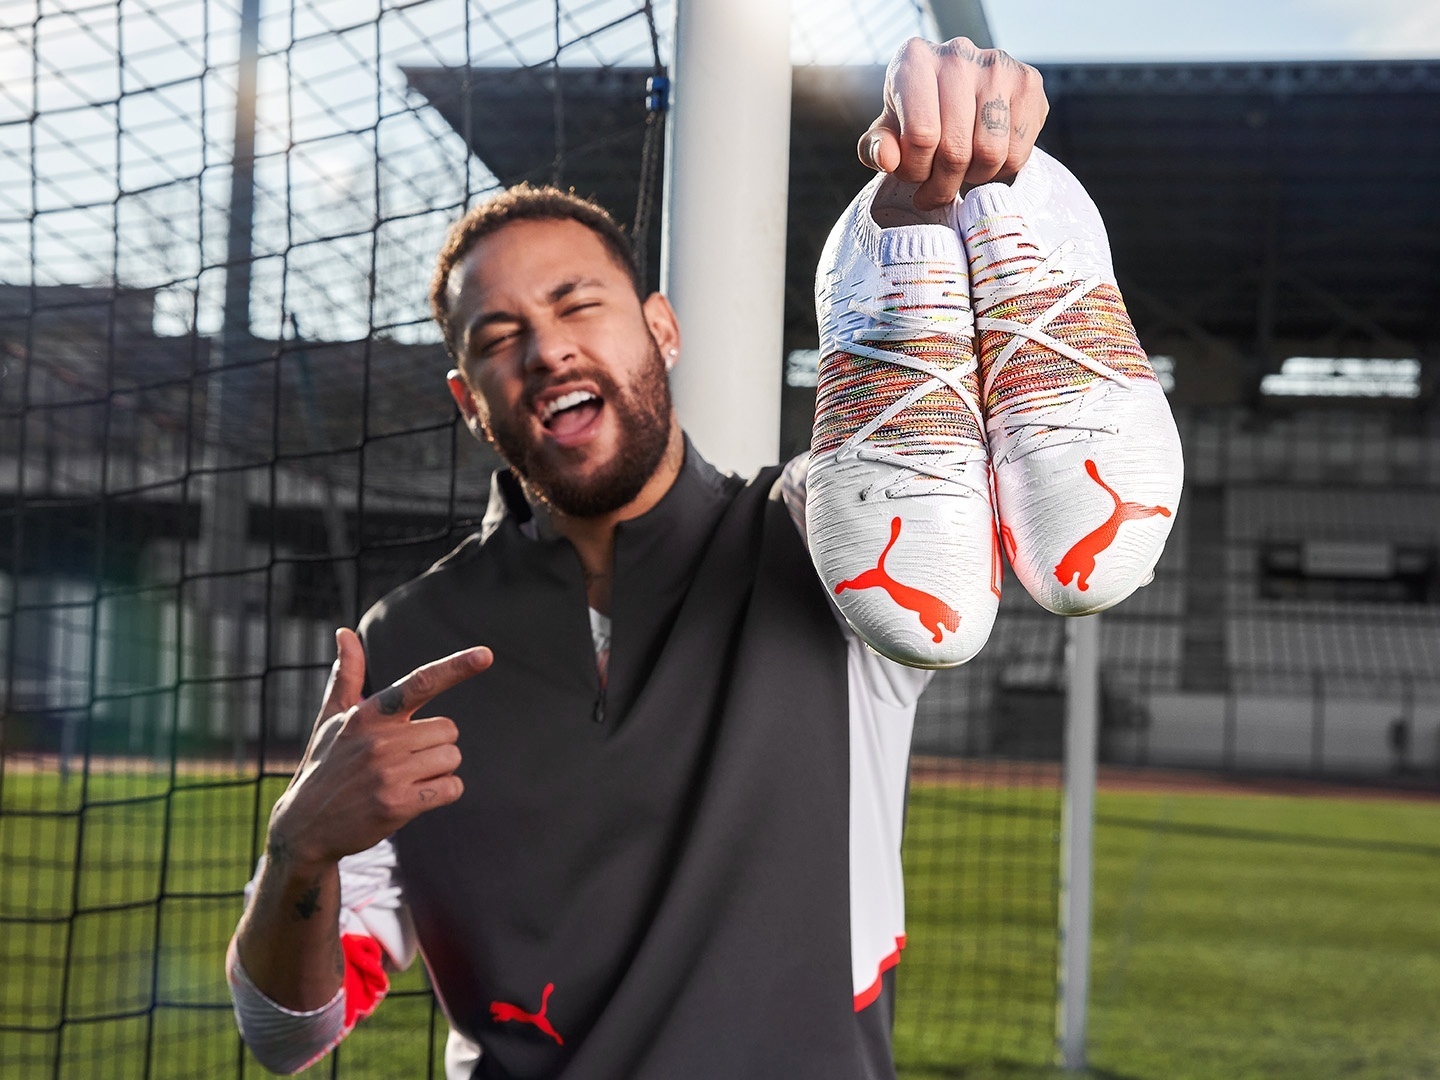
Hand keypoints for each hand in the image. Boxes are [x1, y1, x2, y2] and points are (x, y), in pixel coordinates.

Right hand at [265, 628, 491, 869]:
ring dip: (438, 770)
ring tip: (403, 779)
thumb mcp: (331, 719)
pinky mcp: (397, 805)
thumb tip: (345, 632)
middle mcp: (379, 741)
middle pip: (449, 729)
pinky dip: (443, 792)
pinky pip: (451, 788)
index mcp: (368, 714)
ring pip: (452, 758)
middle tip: (402, 759)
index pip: (419, 683)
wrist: (304, 827)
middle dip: (435, 744)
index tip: (486, 655)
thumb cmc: (326, 766)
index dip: (455, 667)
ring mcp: (388, 774)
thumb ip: (347, 676)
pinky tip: (415, 797)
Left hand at [858, 37, 1048, 208]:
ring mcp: (998, 65)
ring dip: (973, 177)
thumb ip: (876, 148)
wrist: (956, 94)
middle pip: (956, 150)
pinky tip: (985, 158)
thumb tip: (888, 159)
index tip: (913, 177)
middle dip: (943, 183)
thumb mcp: (887, 132)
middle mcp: (958, 54)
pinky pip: (1018, 152)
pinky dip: (1001, 170)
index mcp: (914, 60)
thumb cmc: (915, 115)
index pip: (921, 136)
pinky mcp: (1029, 82)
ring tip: (961, 171)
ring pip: (990, 154)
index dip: (916, 171)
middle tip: (937, 187)